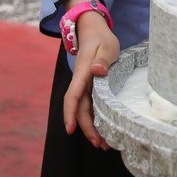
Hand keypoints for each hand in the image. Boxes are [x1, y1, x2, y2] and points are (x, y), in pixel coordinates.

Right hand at [63, 14, 118, 149]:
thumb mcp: (106, 46)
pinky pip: (92, 105)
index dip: (70, 113)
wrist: (95, 31)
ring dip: (92, 127)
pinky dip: (97, 118)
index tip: (70, 129)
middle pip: (80, 109)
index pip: (73, 96)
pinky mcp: (92, 86)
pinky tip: (105, 129)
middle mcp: (82, 82)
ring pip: (85, 110)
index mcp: (83, 73)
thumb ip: (102, 59)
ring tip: (103, 144)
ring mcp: (86, 85)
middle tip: (99, 144)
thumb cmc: (101, 39)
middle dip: (87, 128)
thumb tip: (97, 71)